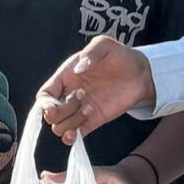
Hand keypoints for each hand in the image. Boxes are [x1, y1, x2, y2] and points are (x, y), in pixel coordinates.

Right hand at [39, 37, 153, 141]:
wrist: (140, 73)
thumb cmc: (119, 56)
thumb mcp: (104, 45)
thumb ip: (91, 52)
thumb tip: (78, 69)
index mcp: (65, 77)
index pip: (44, 95)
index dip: (44, 103)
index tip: (52, 105)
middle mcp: (69, 95)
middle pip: (50, 114)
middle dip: (62, 110)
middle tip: (82, 96)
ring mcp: (80, 110)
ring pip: (60, 127)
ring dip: (70, 122)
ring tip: (89, 109)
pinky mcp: (93, 121)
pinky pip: (76, 135)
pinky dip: (72, 139)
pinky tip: (76, 134)